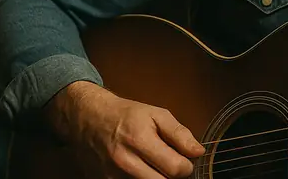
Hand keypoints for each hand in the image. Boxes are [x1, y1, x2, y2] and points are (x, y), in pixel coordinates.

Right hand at [45, 81, 205, 177]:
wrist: (88, 118)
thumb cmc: (125, 114)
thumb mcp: (157, 114)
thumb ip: (179, 134)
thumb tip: (198, 151)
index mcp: (140, 140)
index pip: (175, 168)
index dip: (187, 166)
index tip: (186, 160)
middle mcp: (125, 161)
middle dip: (173, 175)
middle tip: (171, 163)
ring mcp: (113, 175)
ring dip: (157, 177)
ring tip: (155, 164)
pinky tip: (141, 169)